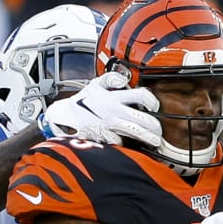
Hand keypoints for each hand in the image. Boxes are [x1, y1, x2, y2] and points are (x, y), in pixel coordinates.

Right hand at [39, 72, 162, 146]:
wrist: (64, 117)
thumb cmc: (81, 102)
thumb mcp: (95, 84)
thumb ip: (111, 80)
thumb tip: (124, 80)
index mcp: (113, 96)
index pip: (141, 96)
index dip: (152, 101)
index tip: (154, 106)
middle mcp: (113, 111)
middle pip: (143, 119)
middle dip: (155, 126)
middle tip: (158, 130)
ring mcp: (110, 126)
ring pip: (136, 133)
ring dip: (149, 138)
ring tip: (154, 141)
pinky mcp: (104, 138)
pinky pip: (121, 142)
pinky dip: (127, 143)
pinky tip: (132, 143)